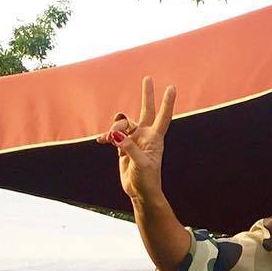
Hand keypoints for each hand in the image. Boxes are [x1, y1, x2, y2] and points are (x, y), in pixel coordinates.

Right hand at [96, 76, 175, 203]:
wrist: (140, 192)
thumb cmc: (147, 180)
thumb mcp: (140, 164)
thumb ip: (129, 147)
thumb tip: (116, 135)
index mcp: (154, 139)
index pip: (162, 117)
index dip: (167, 102)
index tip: (172, 87)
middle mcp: (145, 135)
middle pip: (145, 110)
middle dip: (146, 95)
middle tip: (148, 78)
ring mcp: (134, 139)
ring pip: (122, 123)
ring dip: (114, 129)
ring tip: (109, 141)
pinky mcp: (124, 145)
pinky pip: (112, 133)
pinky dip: (106, 136)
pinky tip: (100, 141)